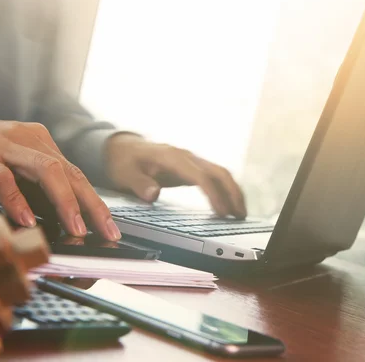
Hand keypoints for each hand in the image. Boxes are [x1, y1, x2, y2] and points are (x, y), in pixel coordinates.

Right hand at [0, 114, 120, 239]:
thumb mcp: (14, 162)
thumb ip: (37, 182)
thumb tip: (65, 216)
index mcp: (40, 141)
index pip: (76, 173)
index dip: (95, 202)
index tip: (110, 227)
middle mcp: (27, 139)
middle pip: (70, 173)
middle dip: (92, 205)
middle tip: (105, 232)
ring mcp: (3, 145)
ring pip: (46, 170)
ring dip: (65, 203)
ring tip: (76, 228)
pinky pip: (3, 178)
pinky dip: (17, 200)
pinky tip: (26, 220)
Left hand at [105, 134, 246, 218]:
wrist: (123, 148)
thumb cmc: (124, 161)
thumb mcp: (124, 174)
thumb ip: (139, 184)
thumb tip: (153, 194)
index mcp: (171, 157)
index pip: (200, 176)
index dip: (213, 194)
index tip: (221, 213)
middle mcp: (186, 157)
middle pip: (218, 172)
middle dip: (232, 193)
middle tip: (240, 216)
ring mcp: (191, 161)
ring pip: (220, 173)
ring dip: (233, 192)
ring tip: (241, 214)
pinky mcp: (192, 168)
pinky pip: (215, 177)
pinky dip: (226, 190)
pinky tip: (230, 205)